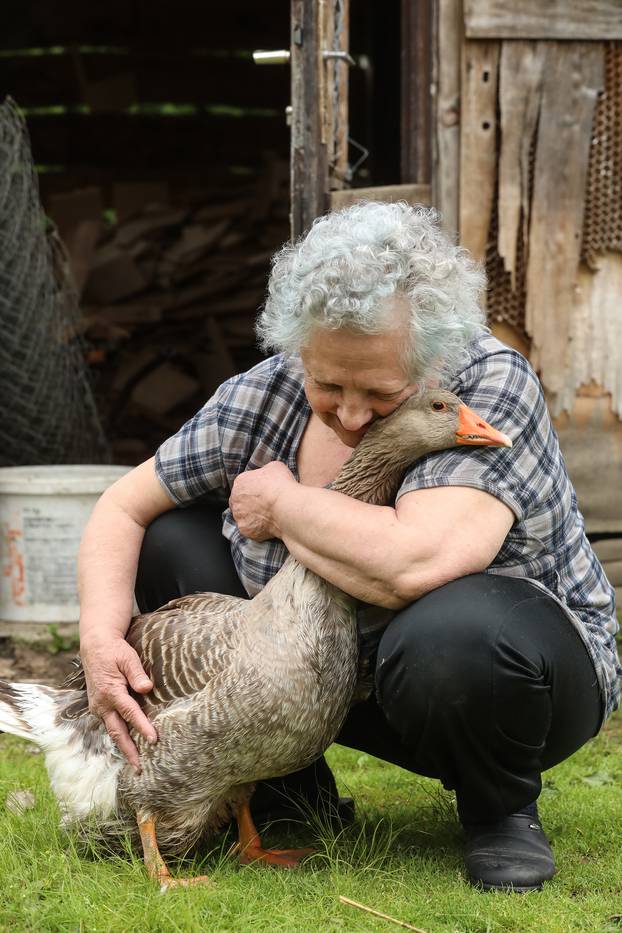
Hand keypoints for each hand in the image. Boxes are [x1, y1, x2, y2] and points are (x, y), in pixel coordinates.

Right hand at [80, 634, 156, 771]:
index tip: (154, 740)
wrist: (95, 647)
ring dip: (124, 747)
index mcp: (111, 691)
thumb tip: (147, 689)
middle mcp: (102, 703)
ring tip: (136, 762)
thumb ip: (137, 674)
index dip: (142, 727)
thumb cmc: (115, 651)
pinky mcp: (98, 707)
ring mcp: (98, 707)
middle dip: (129, 751)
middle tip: (139, 768)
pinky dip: (119, 736)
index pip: (130, 713)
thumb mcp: (128, 658)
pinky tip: (128, 745)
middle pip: (117, 732)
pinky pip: (109, 724)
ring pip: (112, 731)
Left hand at [229, 461, 295, 540]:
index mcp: (240, 482)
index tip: (264, 493)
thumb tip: (268, 475)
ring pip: (244, 517)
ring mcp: (238, 515)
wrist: (285, 506)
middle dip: (250, 504)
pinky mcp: (245, 529)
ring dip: (253, 517)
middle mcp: (235, 499)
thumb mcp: (275, 467)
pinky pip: (251, 530)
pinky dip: (259, 529)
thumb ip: (266, 472)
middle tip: (265, 506)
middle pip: (241, 502)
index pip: (244, 486)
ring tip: (269, 517)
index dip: (254, 490)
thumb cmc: (281, 485)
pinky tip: (270, 525)